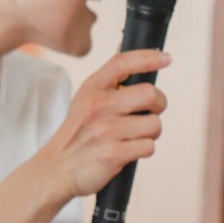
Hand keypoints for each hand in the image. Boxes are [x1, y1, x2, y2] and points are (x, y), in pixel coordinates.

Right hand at [38, 49, 169, 199]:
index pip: (122, 63)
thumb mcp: (84, 101)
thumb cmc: (77, 135)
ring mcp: (105, 130)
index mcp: (91, 90)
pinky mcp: (113, 154)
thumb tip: (128, 52)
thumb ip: (108, 82)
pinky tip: (128, 151)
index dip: (148, 57)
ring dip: (151, 133)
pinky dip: (143, 150)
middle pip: (150, 94)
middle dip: (158, 105)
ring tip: (133, 137)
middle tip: (147, 113)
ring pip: (154, 124)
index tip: (166, 58)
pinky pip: (149, 146)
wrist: (56, 170)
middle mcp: (98, 107)